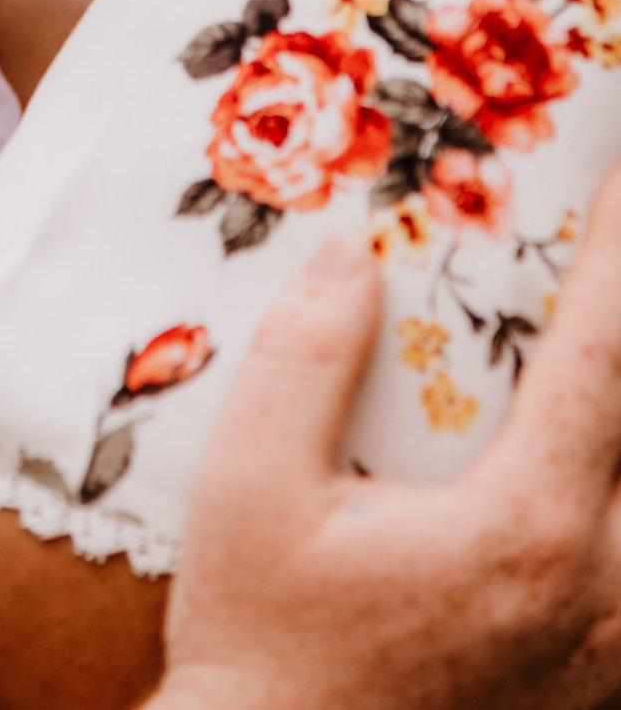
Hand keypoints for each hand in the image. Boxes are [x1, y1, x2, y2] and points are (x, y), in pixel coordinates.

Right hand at [151, 168, 620, 709]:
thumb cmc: (260, 647)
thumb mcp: (250, 489)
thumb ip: (303, 359)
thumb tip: (349, 257)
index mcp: (529, 531)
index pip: (602, 356)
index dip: (617, 253)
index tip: (620, 174)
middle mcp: (598, 593)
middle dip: (619, 324)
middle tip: (594, 256)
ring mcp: (605, 650)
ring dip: (613, 417)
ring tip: (579, 351)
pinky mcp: (589, 687)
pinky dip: (609, 491)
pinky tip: (575, 465)